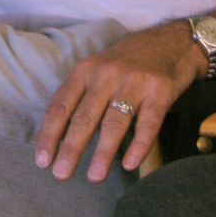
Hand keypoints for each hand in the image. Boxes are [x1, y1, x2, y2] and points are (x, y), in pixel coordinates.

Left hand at [35, 22, 204, 182]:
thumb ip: (80, 95)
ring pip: (114, 121)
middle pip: (85, 116)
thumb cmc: (129, 60)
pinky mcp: (160, 90)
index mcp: (86, 70)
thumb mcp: (98, 68)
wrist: (173, 39)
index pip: (61, 105)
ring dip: (103, 152)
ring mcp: (135, 82)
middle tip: (61, 174)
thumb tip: (53, 135)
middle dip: (71, 148)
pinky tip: (129, 163)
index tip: (42, 160)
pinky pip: (148, 122)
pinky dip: (139, 145)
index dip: (49, 134)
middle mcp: (107, 74)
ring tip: (94, 177)